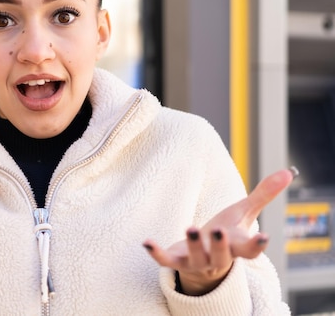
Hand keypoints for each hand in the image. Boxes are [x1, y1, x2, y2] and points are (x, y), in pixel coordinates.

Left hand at [143, 168, 294, 295]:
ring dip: (194, 244)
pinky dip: (157, 253)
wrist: (205, 262)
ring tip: (191, 227)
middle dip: (220, 245)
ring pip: (196, 258)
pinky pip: (166, 261)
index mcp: (236, 247)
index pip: (250, 250)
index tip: (263, 238)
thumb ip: (263, 194)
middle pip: (222, 256)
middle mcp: (218, 258)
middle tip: (218, 230)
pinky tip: (146, 242)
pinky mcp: (177, 262)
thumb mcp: (243, 213)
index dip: (256, 245)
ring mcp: (197, 263)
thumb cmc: (226, 234)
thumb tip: (288, 171)